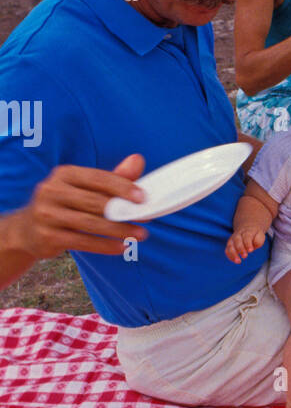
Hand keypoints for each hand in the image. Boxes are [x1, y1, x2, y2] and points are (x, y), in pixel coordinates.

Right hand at [16, 155, 148, 258]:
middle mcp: (52, 190)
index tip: (143, 197)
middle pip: (95, 202)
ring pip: (90, 223)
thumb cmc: (65, 205)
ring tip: (141, 235)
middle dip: (124, 211)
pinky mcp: (47, 236)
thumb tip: (138, 160)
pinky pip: (82, 242)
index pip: (97, 178)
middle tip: (147, 218)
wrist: (27, 230)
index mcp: (64, 174)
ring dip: (119, 230)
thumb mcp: (84, 188)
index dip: (121, 187)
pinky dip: (105, 246)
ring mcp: (47, 214)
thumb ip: (112, 177)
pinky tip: (122, 247)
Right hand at [225, 227, 266, 262]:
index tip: (251, 250)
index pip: (246, 237)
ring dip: (233, 254)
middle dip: (240, 249)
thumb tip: (253, 246)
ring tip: (238, 261)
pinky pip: (227, 250)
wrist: (247, 228)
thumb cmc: (255, 235)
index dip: (248, 244)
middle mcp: (238, 235)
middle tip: (245, 256)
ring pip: (230, 245)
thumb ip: (258, 240)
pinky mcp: (229, 244)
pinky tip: (235, 261)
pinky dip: (230, 256)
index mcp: (247, 232)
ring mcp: (232, 239)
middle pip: (237, 240)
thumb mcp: (260, 235)